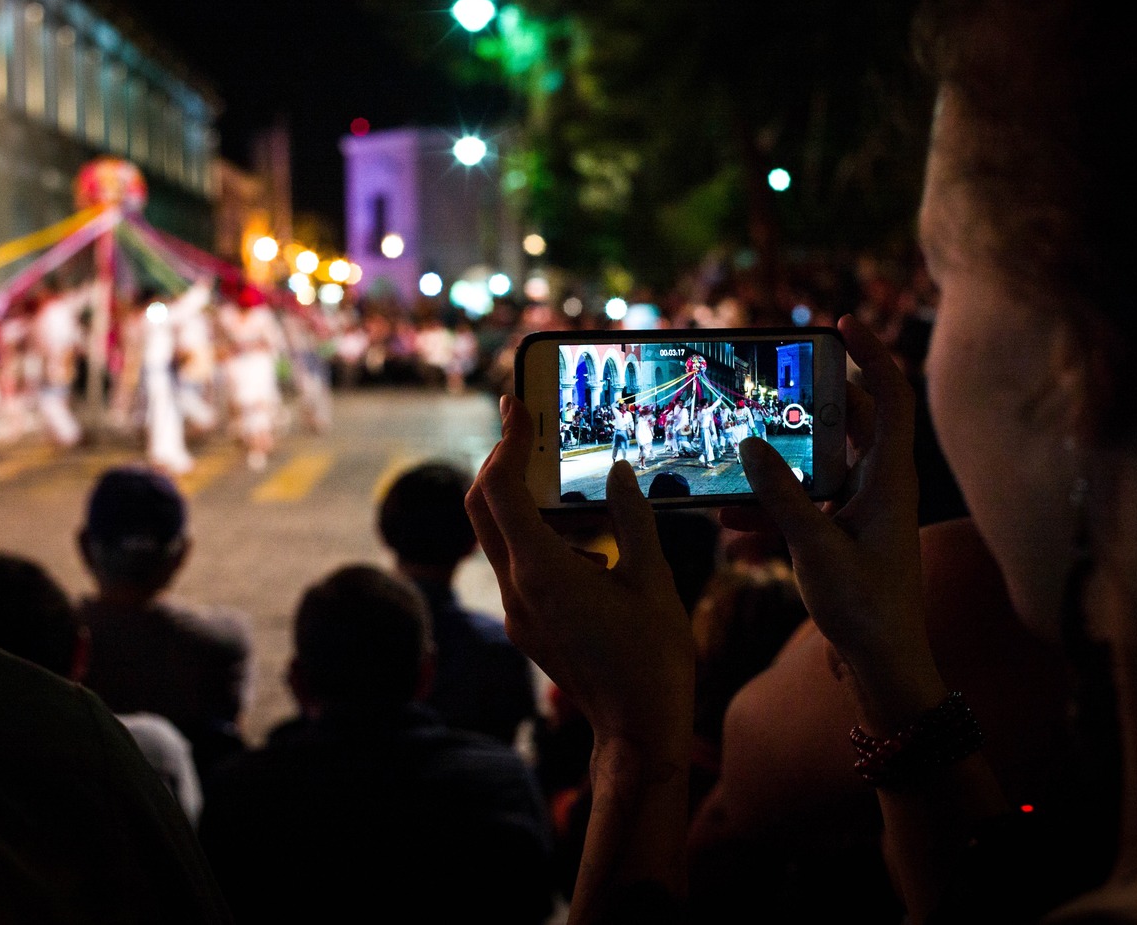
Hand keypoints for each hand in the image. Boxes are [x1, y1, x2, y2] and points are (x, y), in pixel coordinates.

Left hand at [467, 394, 694, 754]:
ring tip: (571, 481)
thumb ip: (633, 518)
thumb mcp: (653, 578)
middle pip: (482, 507)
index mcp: (542, 571)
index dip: (507, 440)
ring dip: (523, 500)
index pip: (500, 488)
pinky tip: (587, 539)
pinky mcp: (528, 624)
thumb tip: (618, 473)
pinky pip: (518, 564)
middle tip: (528, 427)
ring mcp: (517, 610)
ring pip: (499, 536)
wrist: (638, 730)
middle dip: (501, 461)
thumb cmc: (652, 659)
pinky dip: (538, 535)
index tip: (519, 405)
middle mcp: (517, 588)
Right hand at [724, 314, 938, 727]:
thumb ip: (780, 494)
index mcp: (890, 477)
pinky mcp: (845, 535)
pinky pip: (805, 504)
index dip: (871, 352)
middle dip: (803, 411)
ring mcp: (862, 510)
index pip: (891, 394)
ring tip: (733, 469)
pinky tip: (733, 526)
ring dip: (776, 470)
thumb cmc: (865, 608)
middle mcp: (880, 485)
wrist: (883, 667)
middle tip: (767, 393)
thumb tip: (751, 445)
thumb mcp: (814, 545)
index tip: (839, 324)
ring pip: (816, 467)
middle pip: (846, 423)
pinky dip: (772, 509)